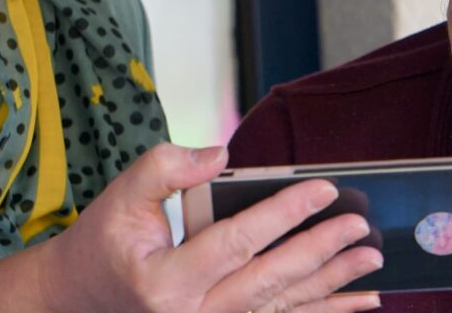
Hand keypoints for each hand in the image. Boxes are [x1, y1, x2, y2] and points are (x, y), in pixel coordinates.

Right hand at [0, 143, 382, 311]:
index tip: (324, 188)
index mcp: (165, 280)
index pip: (236, 241)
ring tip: (371, 262)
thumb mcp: (122, 194)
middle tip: (360, 226)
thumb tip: (221, 153)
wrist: (80, 297)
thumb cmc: (105, 241)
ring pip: (282, 307)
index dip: (283, 213)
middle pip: (269, 280)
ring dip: (332, 286)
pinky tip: (356, 303)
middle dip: (321, 251)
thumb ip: (167, 167)